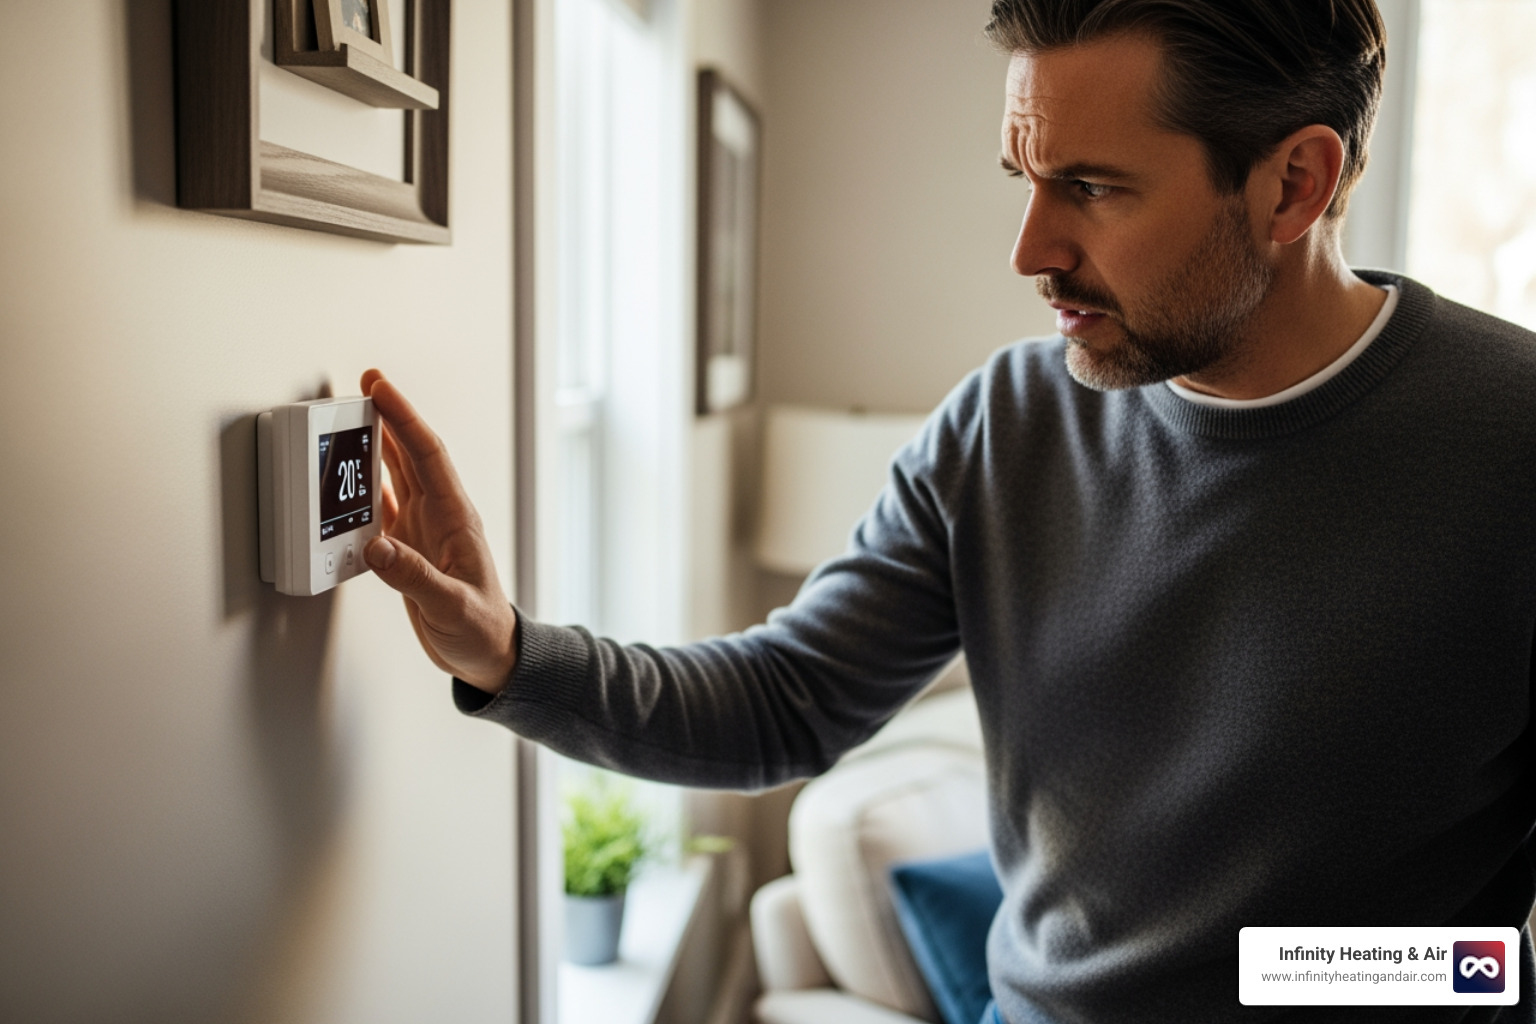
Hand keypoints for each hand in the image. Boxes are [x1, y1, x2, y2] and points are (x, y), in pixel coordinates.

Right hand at [360, 369, 517, 693]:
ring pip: (397, 476)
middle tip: (363, 385)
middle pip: (411, 455)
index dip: (403, 419)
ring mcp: (424, 531)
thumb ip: (414, 577)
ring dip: (377, 447)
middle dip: (389, 418)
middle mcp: (440, 517)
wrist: (489, 656)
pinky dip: (365, 491)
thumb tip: (376, 546)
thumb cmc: (482, 630)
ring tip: (352, 419)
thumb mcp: (451, 605)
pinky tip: (350, 481)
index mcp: (455, 518)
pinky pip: (383, 510)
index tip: (379, 389)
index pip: (428, 455)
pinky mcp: (410, 550)